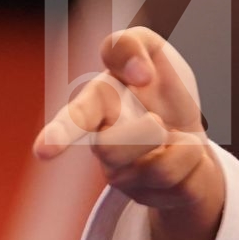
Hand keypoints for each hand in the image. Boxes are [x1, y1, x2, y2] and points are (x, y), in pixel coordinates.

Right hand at [32, 26, 217, 212]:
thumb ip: (131, 44)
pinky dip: (193, 156)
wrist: (190, 127)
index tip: (45, 151)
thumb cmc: (159, 87)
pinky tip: (180, 153)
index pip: (72, 119)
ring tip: (170, 133)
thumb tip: (138, 72)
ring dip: (178, 142)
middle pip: (113, 149)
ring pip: (155, 168)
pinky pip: (180, 179)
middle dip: (145, 131)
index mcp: (95, 105)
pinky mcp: (150, 195)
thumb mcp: (151, 50)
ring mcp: (124, 176)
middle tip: (159, 120)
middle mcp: (101, 145)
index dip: (58, 135)